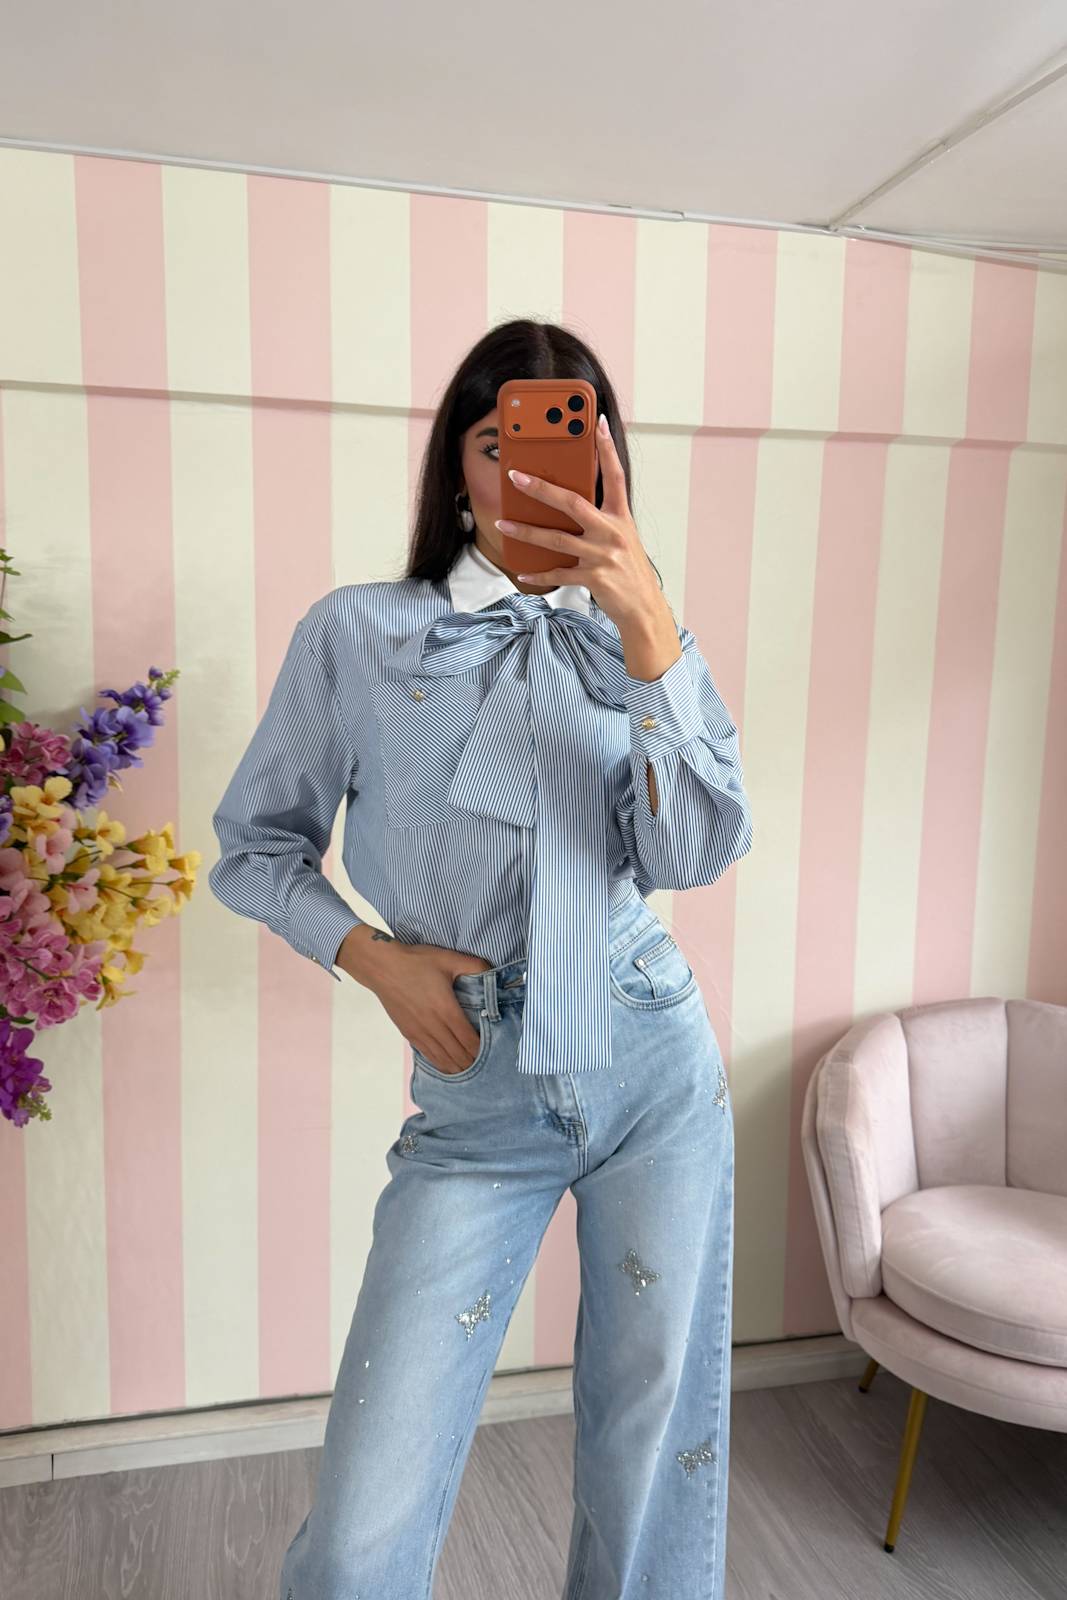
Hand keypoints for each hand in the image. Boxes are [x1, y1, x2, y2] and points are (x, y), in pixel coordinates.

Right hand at [355, 935, 492, 1075]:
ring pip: (443, 1059)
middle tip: (487, 1063)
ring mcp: (420, 1032)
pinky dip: (441, 1063)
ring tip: (471, 1070)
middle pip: (458, 1054)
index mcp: (447, 1010)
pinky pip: (428, 1055)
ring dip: (458, 1067)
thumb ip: (475, 966)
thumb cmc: (416, 962)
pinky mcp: (409, 1034)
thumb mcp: (449, 958)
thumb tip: (494, 972)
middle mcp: (433, 1026)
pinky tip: (449, 1066)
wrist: (382, 967)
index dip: (482, 1050)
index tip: (494, 1051)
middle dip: (473, 1062)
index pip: (469, 1040)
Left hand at [493, 412, 665, 631]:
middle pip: (572, 503)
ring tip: (503, 523)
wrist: (644, 609)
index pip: (615, 476)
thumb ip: (602, 520)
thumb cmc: (630, 572)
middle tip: (516, 477)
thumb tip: (569, 504)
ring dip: (525, 531)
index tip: (596, 424)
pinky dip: (538, 574)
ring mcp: (601, 556)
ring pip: (555, 539)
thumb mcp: (623, 538)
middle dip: (541, 488)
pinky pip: (558, 573)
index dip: (606, 449)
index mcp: (621, 518)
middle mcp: (612, 533)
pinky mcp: (593, 578)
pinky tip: (521, 573)